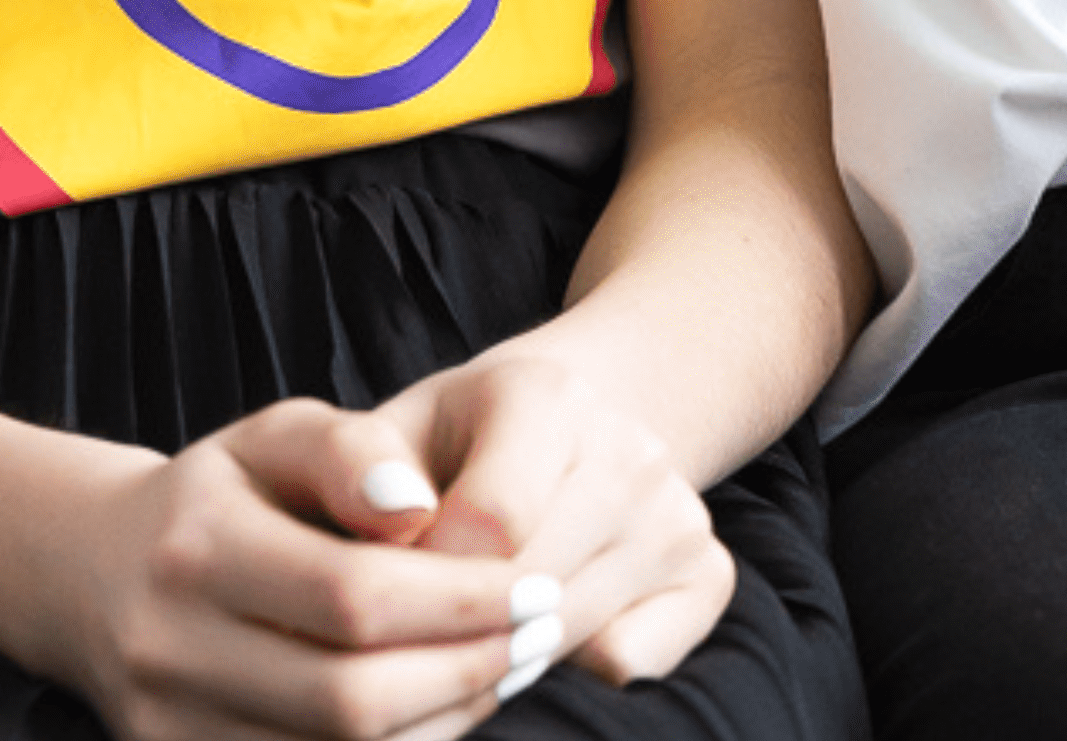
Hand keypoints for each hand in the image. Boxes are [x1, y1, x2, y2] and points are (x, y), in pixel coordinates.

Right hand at [44, 398, 531, 740]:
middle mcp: (170, 651)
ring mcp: (168, 731)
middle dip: (465, 670)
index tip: (538, 580)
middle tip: (543, 632)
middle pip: (348, 697)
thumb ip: (352, 451)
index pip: (352, 596)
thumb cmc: (221, 491)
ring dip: (442, 722)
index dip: (460, 599)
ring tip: (510, 666)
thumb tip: (421, 508)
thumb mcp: (278, 435)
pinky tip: (447, 708)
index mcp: (196, 549)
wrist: (96, 575)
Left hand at [385, 336, 735, 690]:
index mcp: (548, 393)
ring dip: (506, 657)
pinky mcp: (707, 570)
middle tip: (408, 636)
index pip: (490, 525)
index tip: (382, 587)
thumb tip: (399, 523)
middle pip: (534, 588)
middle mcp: (632, 447)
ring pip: (578, 632)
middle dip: (456, 632)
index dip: (418, 579)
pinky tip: (529, 639)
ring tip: (460, 637)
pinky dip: (574, 672)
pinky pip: (634, 661)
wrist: (560, 428)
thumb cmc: (451, 443)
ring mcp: (679, 510)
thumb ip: (359, 460)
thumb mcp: (390, 431)